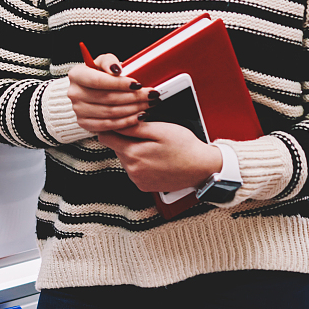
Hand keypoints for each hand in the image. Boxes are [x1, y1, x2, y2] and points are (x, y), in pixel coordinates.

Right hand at [67, 53, 155, 132]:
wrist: (88, 90)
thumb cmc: (99, 74)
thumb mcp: (102, 62)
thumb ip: (109, 61)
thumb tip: (116, 69)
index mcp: (76, 75)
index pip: (98, 81)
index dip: (120, 84)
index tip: (138, 84)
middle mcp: (74, 93)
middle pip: (107, 98)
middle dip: (133, 97)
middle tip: (151, 95)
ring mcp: (78, 110)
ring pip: (111, 112)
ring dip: (134, 109)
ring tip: (149, 104)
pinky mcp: (84, 123)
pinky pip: (109, 125)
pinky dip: (127, 122)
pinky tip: (140, 116)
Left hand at [98, 122, 222, 192]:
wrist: (202, 168)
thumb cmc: (184, 146)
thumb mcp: (160, 130)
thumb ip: (133, 126)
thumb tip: (114, 122)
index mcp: (133, 154)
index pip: (105, 137)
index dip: (112, 126)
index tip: (122, 122)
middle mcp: (132, 170)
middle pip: (115, 147)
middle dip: (125, 138)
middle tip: (146, 133)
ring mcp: (138, 180)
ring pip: (125, 158)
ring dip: (133, 150)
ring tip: (154, 147)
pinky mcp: (144, 186)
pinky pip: (134, 169)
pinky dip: (140, 162)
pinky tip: (155, 158)